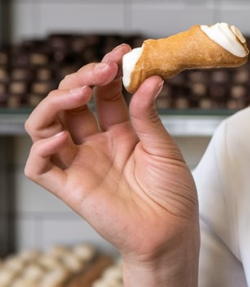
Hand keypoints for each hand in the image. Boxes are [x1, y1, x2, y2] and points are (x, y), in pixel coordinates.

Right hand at [24, 44, 198, 265]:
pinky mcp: (69, 188)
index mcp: (121, 132)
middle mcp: (95, 144)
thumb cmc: (174, 194)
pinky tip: (64, 137)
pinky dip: (43, 148)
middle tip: (104, 69)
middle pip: (71, 102)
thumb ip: (148, 116)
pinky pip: (39, 166)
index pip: (104, 93)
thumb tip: (150, 79)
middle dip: (82, 79)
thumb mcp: (164, 148)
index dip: (107, 71)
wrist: (172, 233)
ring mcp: (79, 164)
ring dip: (55, 103)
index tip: (122, 52)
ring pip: (45, 126)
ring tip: (80, 92)